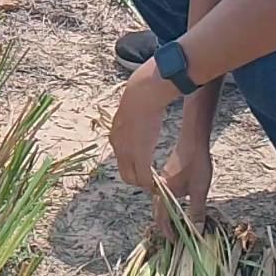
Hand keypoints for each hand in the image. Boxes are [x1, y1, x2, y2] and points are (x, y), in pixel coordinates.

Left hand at [109, 58, 176, 190]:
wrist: (143, 93)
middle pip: (125, 173)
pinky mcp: (140, 156)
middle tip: (153, 179)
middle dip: (138, 177)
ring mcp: (127, 152)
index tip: (145, 166)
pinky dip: (151, 182)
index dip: (134, 164)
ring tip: (157, 182)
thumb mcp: (133, 106)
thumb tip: (145, 105)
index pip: (121, 158)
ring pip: (133, 178)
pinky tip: (159, 183)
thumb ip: (136, 113)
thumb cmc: (143, 93)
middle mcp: (118, 146)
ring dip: (145, 182)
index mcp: (116, 134)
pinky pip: (144, 177)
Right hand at [154, 133, 212, 232]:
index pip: (162, 219)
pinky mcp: (166, 175)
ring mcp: (162, 180)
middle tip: (174, 235)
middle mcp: (159, 188)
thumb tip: (197, 231)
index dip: (168, 232)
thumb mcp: (200, 190)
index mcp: (164, 194)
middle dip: (164, 225)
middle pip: (157, 211)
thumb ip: (197, 211)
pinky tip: (177, 203)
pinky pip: (163, 194)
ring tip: (176, 223)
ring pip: (159, 202)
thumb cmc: (196, 164)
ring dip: (166, 214)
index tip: (174, 242)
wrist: (193, 140)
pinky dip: (168, 204)